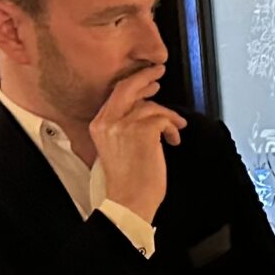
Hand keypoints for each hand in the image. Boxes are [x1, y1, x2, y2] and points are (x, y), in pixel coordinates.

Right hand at [91, 66, 185, 224]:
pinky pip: (163, 118)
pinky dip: (172, 128)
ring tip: (176, 127)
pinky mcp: (144, 131)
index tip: (148, 80)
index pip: (116, 94)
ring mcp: (125, 124)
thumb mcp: (115, 146)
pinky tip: (173, 140)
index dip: (134, 83)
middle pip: (128, 87)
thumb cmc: (126, 180)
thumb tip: (145, 107)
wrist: (129, 201)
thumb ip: (122, 125)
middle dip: (146, 77)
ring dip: (168, 116)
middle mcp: (109, 121)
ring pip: (151, 105)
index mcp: (99, 124)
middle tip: (159, 74)